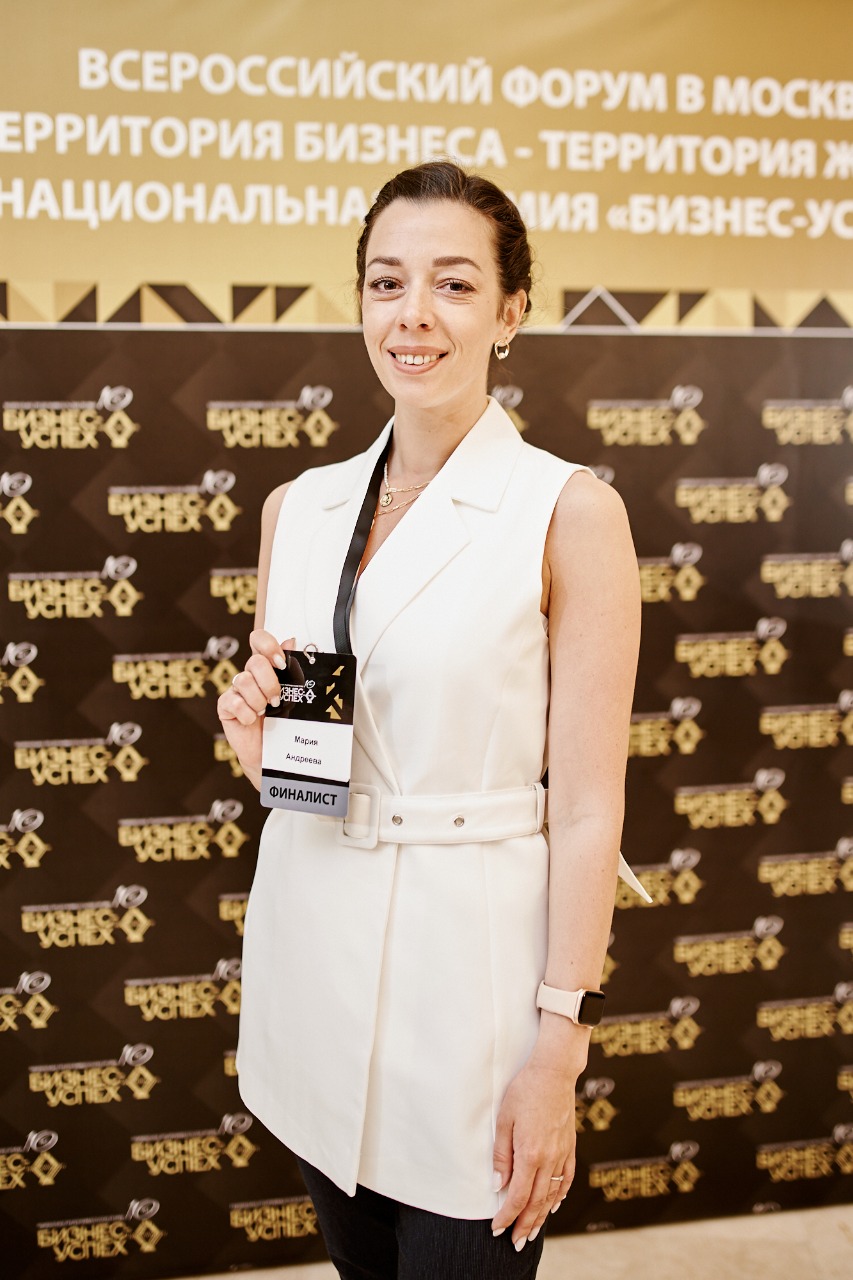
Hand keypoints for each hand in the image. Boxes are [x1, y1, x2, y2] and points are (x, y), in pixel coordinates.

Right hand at [216, 631, 293, 787]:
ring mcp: (235, 690)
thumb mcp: (292, 693)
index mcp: (265, 667)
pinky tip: (251, 720)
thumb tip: (291, 640)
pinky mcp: (225, 706)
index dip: (268, 646)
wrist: (272, 751)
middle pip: (254, 662)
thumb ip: (290, 668)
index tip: (281, 662)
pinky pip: (233, 701)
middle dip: (269, 682)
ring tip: (265, 712)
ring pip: (243, 681)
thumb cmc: (283, 720)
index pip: (259, 640)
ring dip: (259, 700)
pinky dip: (247, 713)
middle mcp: (249, 675)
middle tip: (276, 699)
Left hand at [490, 1059, 576, 1250]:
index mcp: (530, 1153)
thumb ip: (501, 1155)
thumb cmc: (525, 1091)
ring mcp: (562, 1153)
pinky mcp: (569, 1145)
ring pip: (553, 1194)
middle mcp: (549, 1158)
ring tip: (532, 1232)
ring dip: (542, 1216)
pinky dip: (561, 1195)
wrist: (553, 1071)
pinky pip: (566, 1177)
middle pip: (537, 1202)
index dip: (507, 1215)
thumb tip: (498, 1185)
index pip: (519, 1196)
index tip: (497, 1228)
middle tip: (516, 1243)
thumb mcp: (504, 1120)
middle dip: (525, 1224)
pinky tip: (555, 1204)